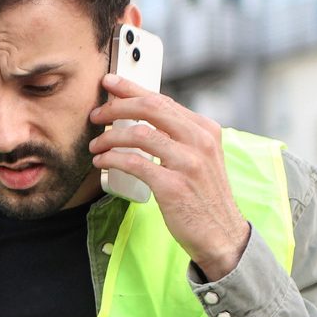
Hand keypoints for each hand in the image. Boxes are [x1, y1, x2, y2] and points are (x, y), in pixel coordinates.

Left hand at [89, 73, 251, 280]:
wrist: (221, 234)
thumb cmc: (202, 198)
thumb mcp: (199, 159)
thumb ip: (178, 138)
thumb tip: (141, 121)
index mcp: (205, 129)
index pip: (163, 100)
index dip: (132, 89)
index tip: (109, 82)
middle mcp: (200, 141)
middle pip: (150, 109)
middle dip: (116, 108)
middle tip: (95, 115)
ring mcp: (188, 162)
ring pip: (139, 135)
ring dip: (110, 138)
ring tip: (95, 146)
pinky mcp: (173, 185)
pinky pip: (134, 163)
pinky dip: (113, 159)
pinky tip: (102, 162)